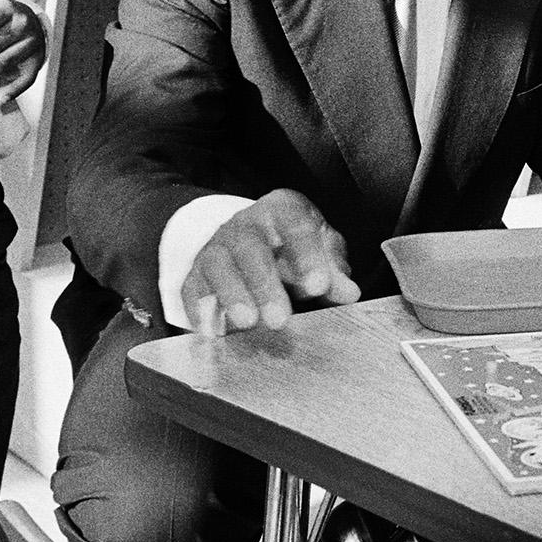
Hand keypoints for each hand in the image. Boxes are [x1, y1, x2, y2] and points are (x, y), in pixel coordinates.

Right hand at [179, 189, 361, 334]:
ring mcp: (217, 246)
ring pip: (217, 264)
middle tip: (280, 318)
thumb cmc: (294, 247)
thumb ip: (334, 269)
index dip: (308, 254)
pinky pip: (192, 287)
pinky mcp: (196, 272)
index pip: (295, 222)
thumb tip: (349, 293)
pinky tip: (213, 331)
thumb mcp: (320, 249)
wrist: (252, 239)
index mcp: (282, 210)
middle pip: (250, 246)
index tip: (319, 286)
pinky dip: (200, 310)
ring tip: (248, 323)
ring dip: (232, 294)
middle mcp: (245, 223)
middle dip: (264, 283)